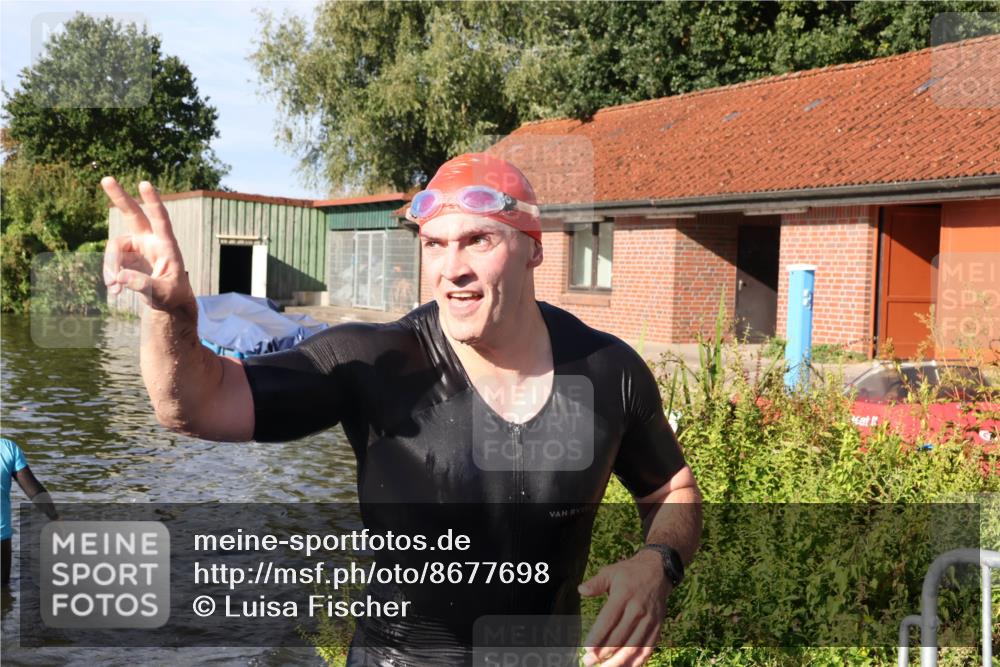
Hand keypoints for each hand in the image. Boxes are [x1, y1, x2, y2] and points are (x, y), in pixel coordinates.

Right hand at [101, 178, 194, 311]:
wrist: (168, 302)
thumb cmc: (172, 295)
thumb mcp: (163, 293)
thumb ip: (144, 285)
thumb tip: (120, 277)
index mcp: (166, 245)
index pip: (161, 219)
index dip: (153, 202)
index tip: (144, 184)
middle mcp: (150, 240)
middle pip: (133, 214)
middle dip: (120, 197)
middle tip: (106, 178)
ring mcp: (137, 246)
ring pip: (115, 246)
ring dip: (110, 266)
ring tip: (114, 288)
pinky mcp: (126, 256)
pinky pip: (111, 260)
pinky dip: (109, 274)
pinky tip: (114, 290)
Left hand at [578, 549, 670, 666]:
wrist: (659, 570)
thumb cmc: (629, 572)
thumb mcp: (611, 572)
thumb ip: (596, 583)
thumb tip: (580, 590)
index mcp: (624, 595)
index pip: (608, 620)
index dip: (597, 637)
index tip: (586, 650)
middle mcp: (637, 609)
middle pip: (620, 637)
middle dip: (603, 653)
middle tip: (589, 663)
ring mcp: (649, 620)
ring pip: (634, 646)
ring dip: (619, 661)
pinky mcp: (658, 626)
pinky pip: (648, 648)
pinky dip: (638, 661)